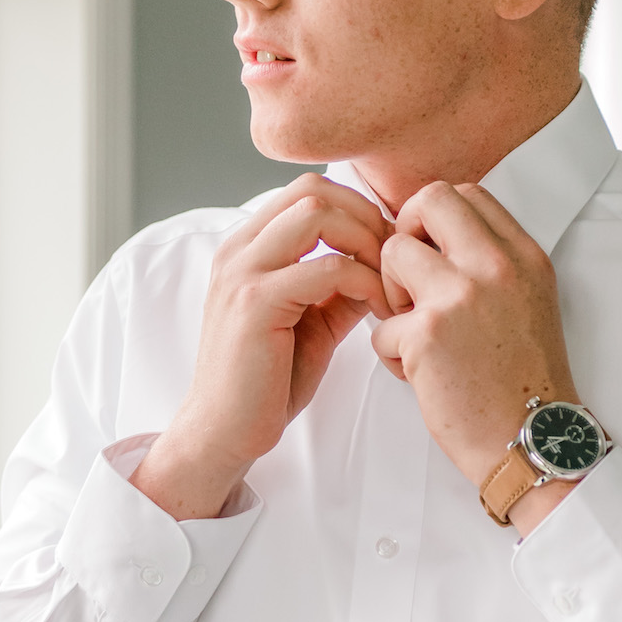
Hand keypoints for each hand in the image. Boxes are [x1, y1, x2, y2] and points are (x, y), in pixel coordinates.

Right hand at [134, 174, 391, 519]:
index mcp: (248, 248)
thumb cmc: (267, 381)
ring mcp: (243, 273)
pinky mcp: (255, 303)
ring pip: (318, 214)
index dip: (357, 208)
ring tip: (390, 283)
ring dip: (368, 242)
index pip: (308, 189)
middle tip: (397, 261)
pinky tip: (381, 311)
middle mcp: (239, 250)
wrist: (224, 432)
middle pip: (314, 190)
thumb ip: (339, 286)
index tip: (388, 249)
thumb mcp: (311, 320)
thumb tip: (383, 263)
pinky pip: (329, 268)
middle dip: (367, 217)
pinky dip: (367, 282)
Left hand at [371, 184, 579, 532]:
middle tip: (409, 279)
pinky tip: (419, 374)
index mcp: (524, 256)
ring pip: (392, 254)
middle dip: (405, 233)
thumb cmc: (524, 381)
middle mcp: (496, 267)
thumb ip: (491, 266)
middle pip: (428, 201)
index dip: (435, 218)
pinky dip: (390, 352)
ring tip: (414, 331)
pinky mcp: (427, 335)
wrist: (534, 441)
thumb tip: (432, 240)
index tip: (431, 254)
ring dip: (390, 293)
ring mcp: (461, 297)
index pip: (467, 193)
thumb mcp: (527, 303)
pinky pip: (380, 325)